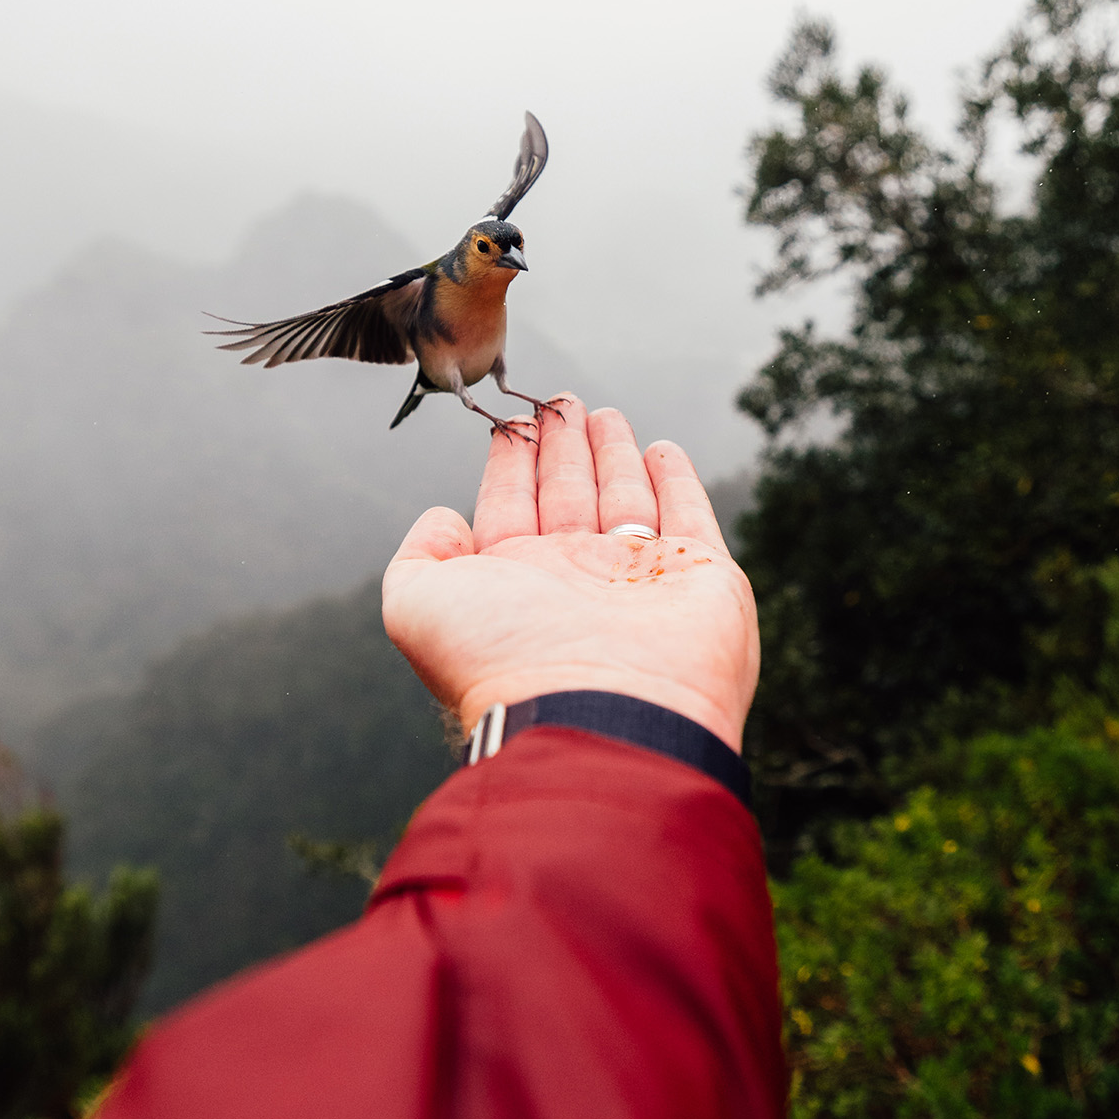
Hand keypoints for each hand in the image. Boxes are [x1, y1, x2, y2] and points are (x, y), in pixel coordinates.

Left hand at [381, 395, 759, 750]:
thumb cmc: (505, 661)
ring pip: (627, 498)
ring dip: (614, 453)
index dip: (511, 462)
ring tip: (603, 412)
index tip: (509, 421)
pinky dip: (678, 481)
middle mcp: (578, 581)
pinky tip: (661, 449)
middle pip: (570, 494)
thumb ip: (417, 558)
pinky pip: (690, 515)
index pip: (511, 507)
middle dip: (563, 447)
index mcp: (517, 585)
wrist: (602, 717)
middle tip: (561, 401)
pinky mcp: (702, 576)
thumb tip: (443, 519)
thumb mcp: (419, 607)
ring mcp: (641, 578)